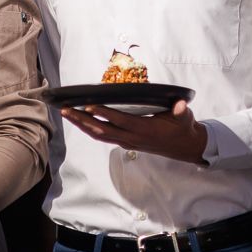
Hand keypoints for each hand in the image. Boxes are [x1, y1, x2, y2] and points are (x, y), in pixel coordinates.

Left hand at [61, 99, 208, 165]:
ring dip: (82, 125)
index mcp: (145, 129)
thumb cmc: (183, 128)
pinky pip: (104, 137)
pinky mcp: (127, 143)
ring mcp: (128, 142)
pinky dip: (90, 130)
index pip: (120, 120)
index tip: (88, 105)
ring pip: (100, 135)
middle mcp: (133, 138)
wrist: (185, 147)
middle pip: (102, 130)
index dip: (104, 114)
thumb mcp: (185, 117)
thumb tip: (180, 105)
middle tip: (65, 109)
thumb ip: (181, 111)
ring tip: (67, 114)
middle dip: (82, 120)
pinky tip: (81, 122)